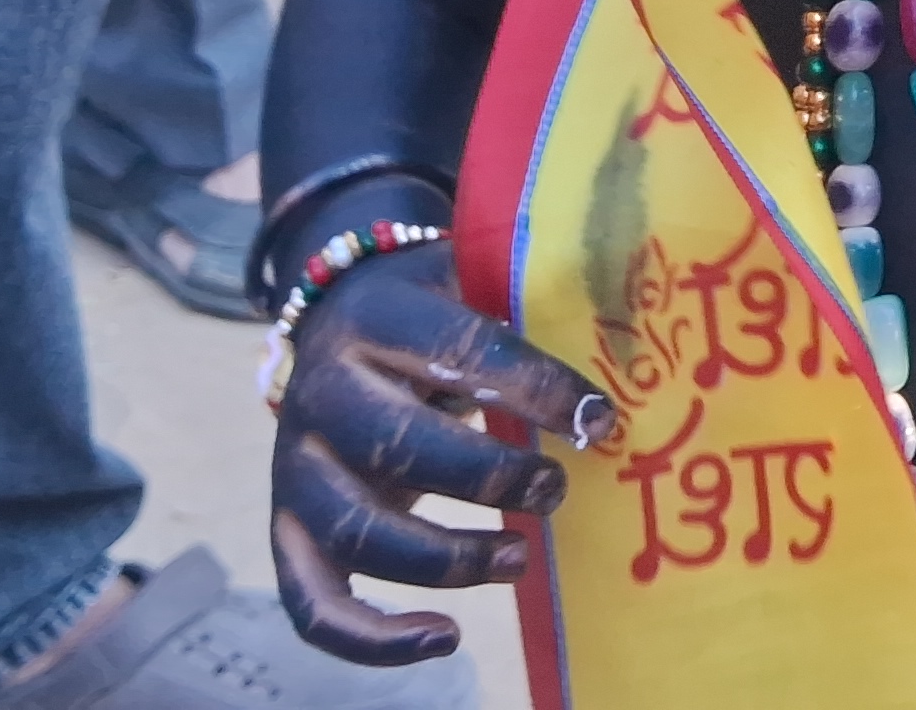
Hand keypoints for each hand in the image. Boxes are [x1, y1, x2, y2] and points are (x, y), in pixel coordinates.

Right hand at [269, 239, 617, 665]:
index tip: (598, 420)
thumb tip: (626, 342)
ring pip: (357, 533)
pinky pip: (313, 600)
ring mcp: (296, 465)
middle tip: (555, 489)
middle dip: (493, 480)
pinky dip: (372, 638)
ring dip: (449, 560)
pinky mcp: (289, 525)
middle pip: (400, 448)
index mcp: (376, 318)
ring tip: (520, 557)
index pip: (459, 349)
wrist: (334, 317)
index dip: (536, 388)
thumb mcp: (469, 277)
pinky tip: (444, 636)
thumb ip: (531, 299)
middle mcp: (321, 391)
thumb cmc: (431, 308)